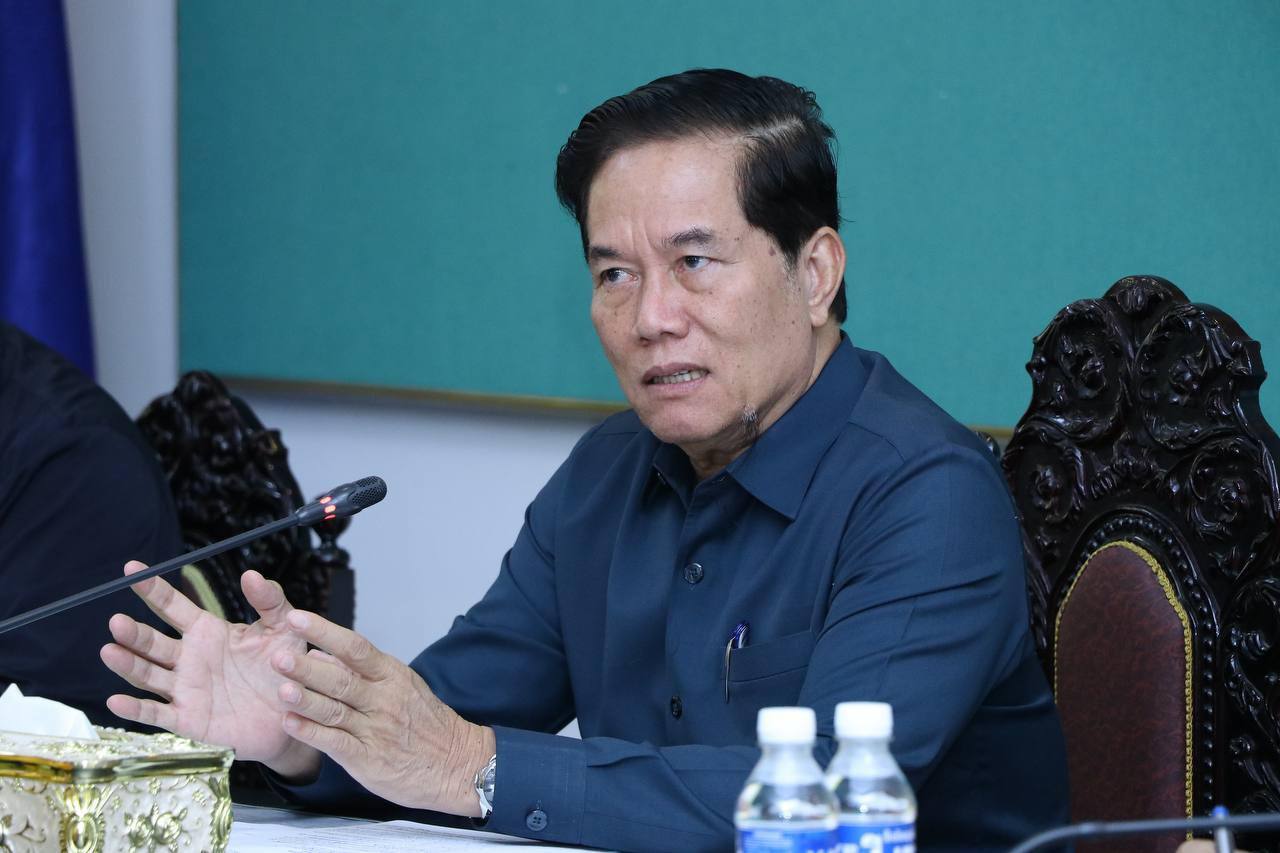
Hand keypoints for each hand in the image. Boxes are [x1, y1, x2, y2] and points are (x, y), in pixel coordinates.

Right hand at [99, 561, 320, 780]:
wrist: (296, 712)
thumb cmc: (286, 667)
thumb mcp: (283, 629)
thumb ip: (270, 600)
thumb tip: (251, 574)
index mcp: (208, 632)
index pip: (174, 606)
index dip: (153, 588)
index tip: (132, 568)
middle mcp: (189, 658)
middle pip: (153, 643)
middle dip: (134, 633)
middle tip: (117, 621)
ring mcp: (185, 689)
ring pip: (148, 675)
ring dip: (128, 664)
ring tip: (109, 651)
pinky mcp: (188, 719)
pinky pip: (157, 714)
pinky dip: (136, 710)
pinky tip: (116, 701)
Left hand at [271, 609, 494, 815]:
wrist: (456, 763)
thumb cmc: (425, 722)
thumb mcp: (403, 685)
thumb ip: (363, 671)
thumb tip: (322, 653)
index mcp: (392, 676)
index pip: (355, 648)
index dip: (325, 632)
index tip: (297, 619)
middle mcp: (383, 699)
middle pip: (341, 679)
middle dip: (308, 668)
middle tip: (278, 656)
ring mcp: (375, 730)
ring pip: (335, 711)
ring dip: (306, 699)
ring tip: (281, 689)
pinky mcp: (367, 759)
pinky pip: (335, 743)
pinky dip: (311, 733)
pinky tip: (290, 723)